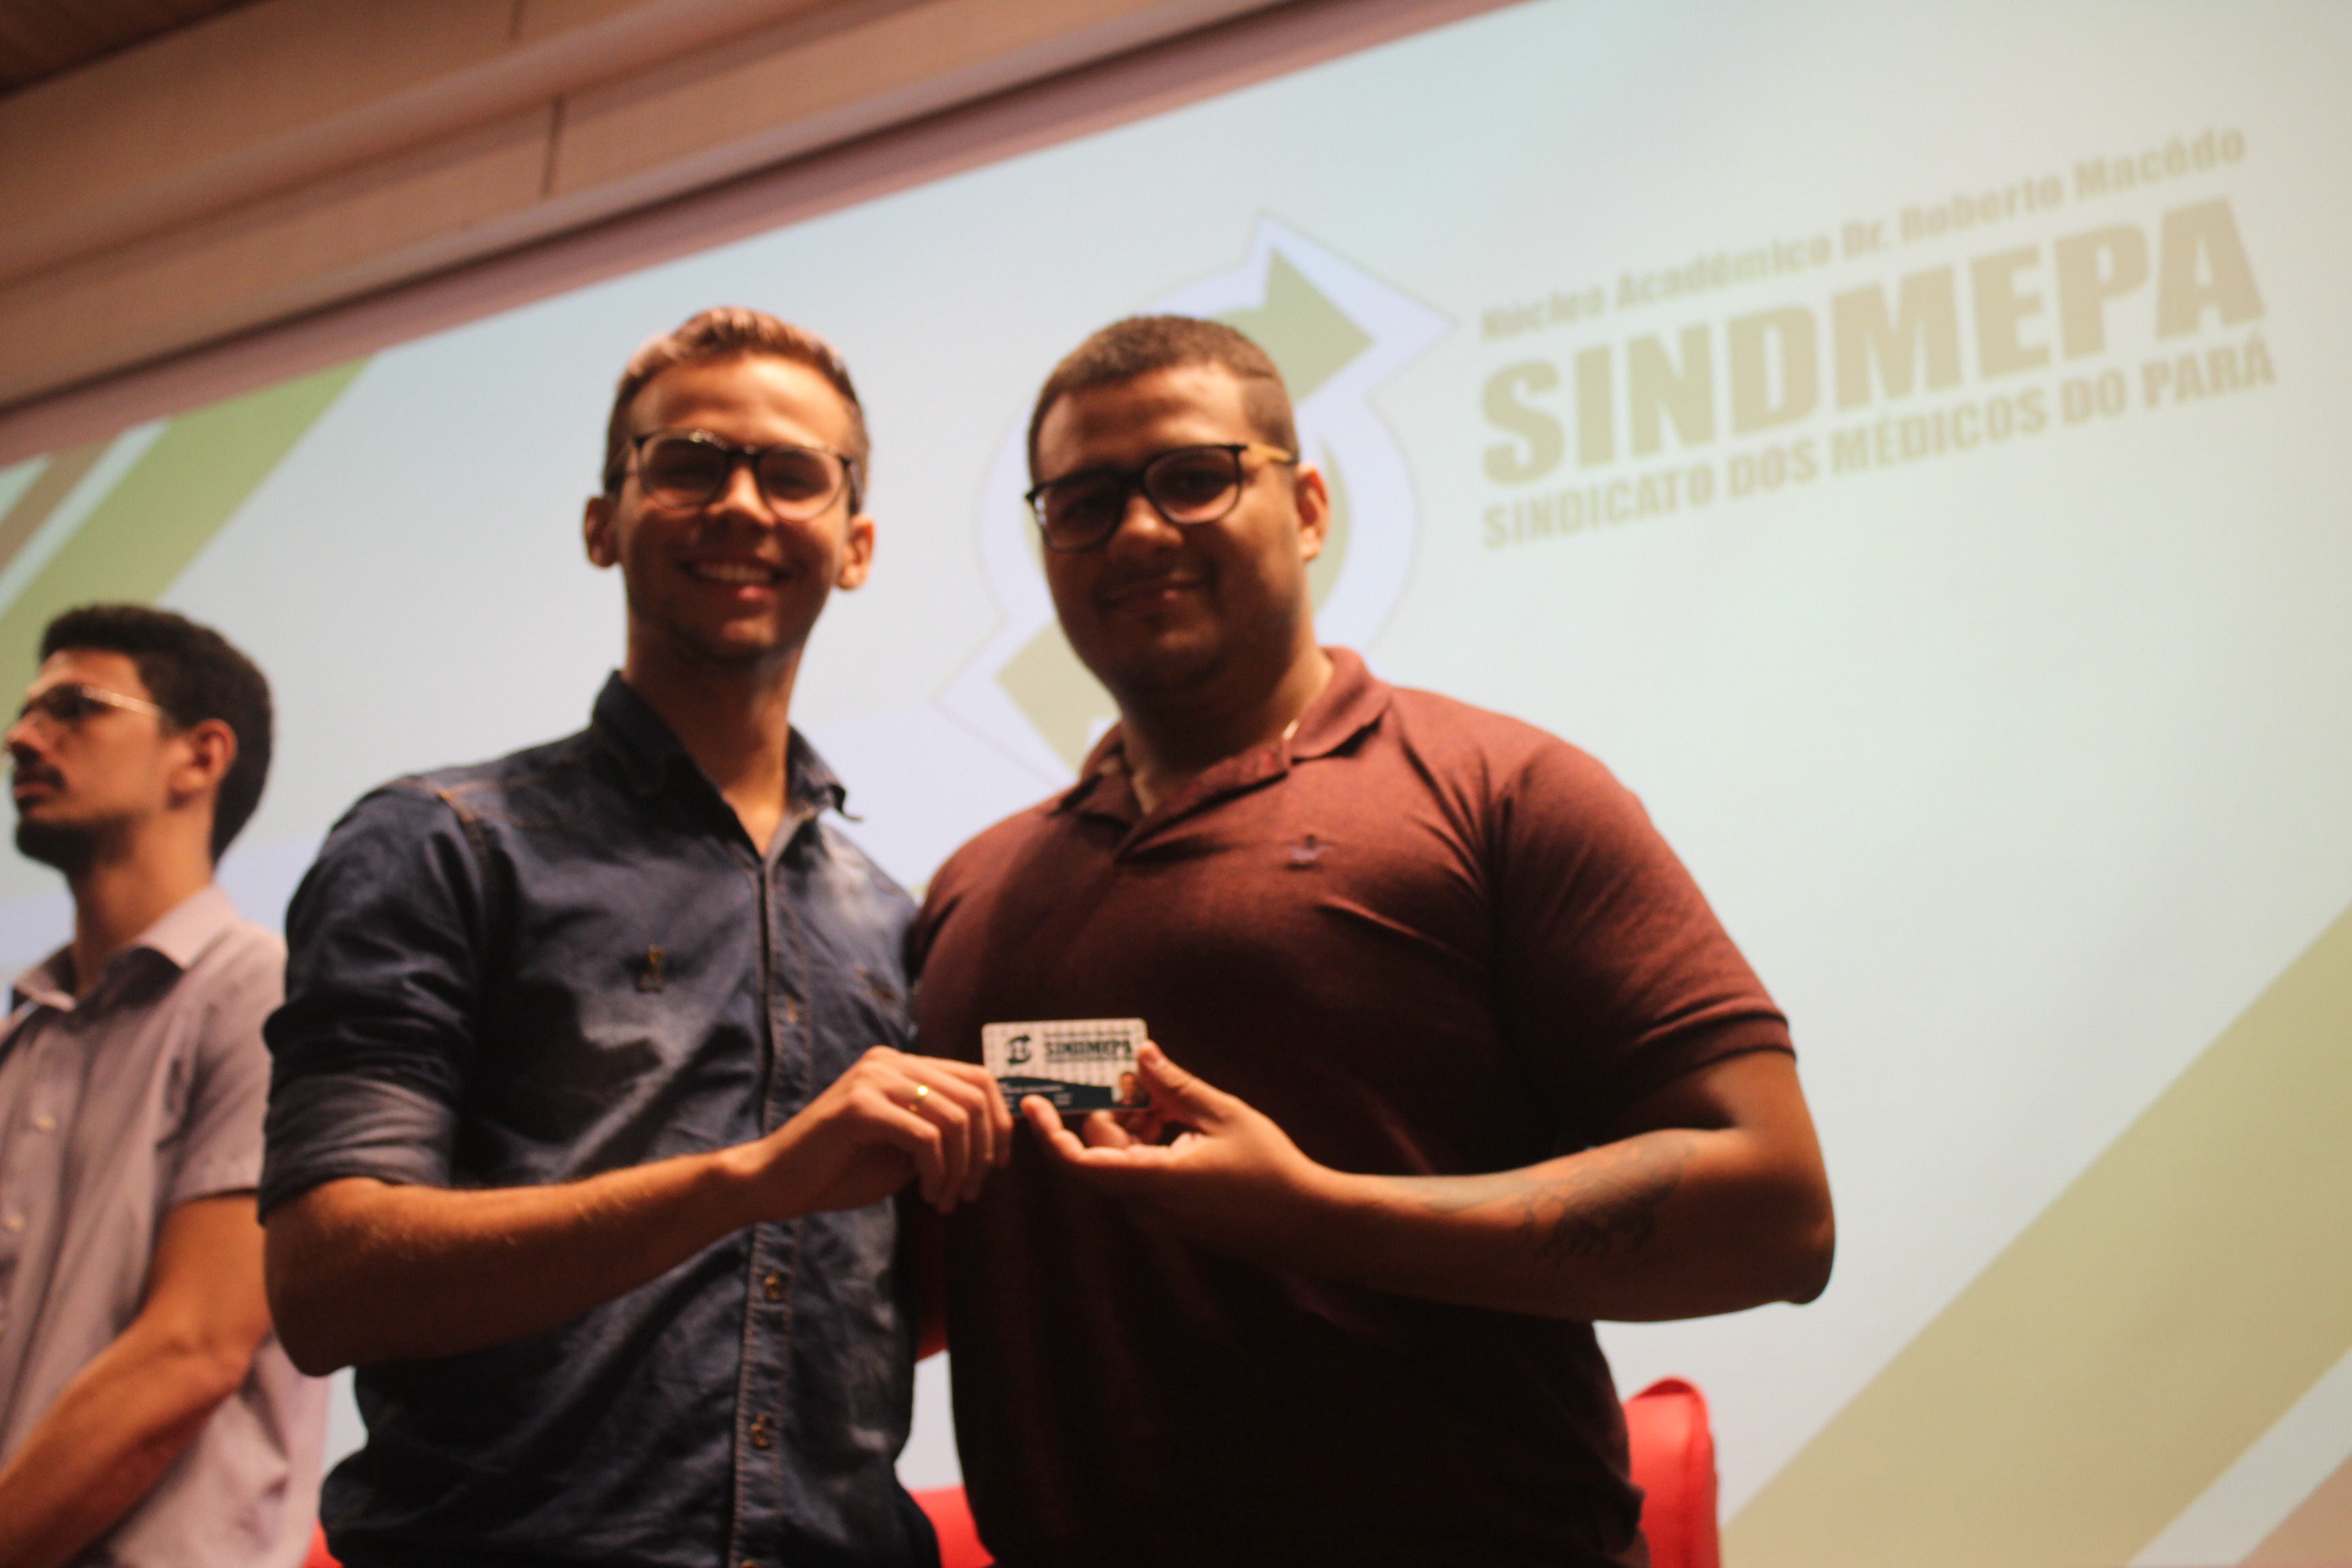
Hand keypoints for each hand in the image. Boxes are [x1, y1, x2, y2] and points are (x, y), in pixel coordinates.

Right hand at [752, 1047, 1011, 1215]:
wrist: (776, 1184)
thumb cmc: (839, 1171)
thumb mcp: (904, 1149)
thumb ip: (941, 1134)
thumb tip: (996, 1139)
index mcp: (902, 1065)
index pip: (977, 1077)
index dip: (1000, 1121)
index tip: (998, 1164)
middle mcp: (890, 1062)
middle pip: (974, 1095)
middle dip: (984, 1150)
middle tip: (972, 1192)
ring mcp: (873, 1080)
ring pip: (955, 1118)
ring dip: (960, 1168)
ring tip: (946, 1200)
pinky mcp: (860, 1106)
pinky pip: (926, 1138)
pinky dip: (938, 1172)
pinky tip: (928, 1195)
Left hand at [1022, 1043, 1340, 1261]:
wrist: (1304, 1224)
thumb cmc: (1270, 1170)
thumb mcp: (1223, 1115)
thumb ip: (1175, 1086)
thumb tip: (1141, 1054)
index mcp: (1153, 1181)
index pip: (1078, 1162)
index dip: (1049, 1133)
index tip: (1033, 1102)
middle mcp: (1145, 1206)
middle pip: (1102, 1151)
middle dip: (1115, 1111)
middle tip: (1143, 1079)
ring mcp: (1157, 1216)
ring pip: (1122, 1162)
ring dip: (1137, 1127)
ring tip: (1176, 1103)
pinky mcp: (1170, 1217)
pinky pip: (1141, 1176)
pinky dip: (1150, 1146)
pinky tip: (1183, 1127)